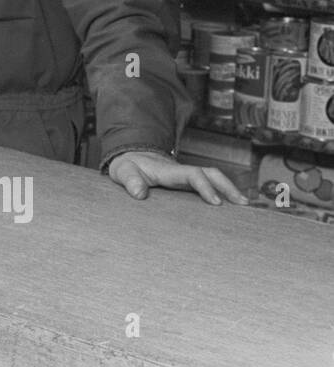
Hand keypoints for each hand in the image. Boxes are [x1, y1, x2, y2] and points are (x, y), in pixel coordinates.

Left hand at [107, 150, 248, 205]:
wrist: (130, 158)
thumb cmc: (127, 168)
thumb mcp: (123, 172)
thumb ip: (130, 181)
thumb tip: (139, 194)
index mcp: (169, 170)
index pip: (193, 175)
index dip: (205, 187)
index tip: (216, 202)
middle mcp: (182, 171)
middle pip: (211, 173)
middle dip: (228, 186)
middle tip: (243, 204)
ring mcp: (186, 176)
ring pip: (213, 179)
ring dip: (229, 189)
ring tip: (244, 207)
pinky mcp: (187, 183)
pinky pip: (208, 186)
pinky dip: (222, 193)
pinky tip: (230, 208)